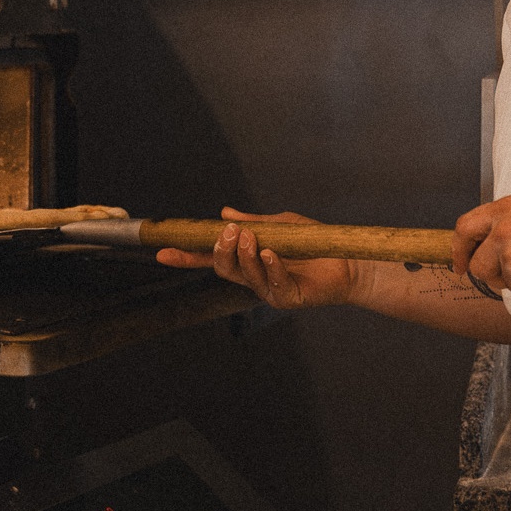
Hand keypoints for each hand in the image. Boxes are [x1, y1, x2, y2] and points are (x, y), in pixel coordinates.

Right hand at [156, 207, 356, 309]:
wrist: (347, 260)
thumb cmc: (314, 244)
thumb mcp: (281, 226)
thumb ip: (253, 221)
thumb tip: (224, 213)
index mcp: (247, 260)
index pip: (211, 259)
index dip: (187, 257)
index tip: (163, 251)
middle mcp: (252, 277)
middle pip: (223, 268)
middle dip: (220, 250)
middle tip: (229, 233)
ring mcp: (267, 289)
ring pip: (244, 275)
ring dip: (244, 255)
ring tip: (251, 238)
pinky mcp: (286, 297)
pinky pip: (272, 283)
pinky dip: (270, 267)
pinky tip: (272, 254)